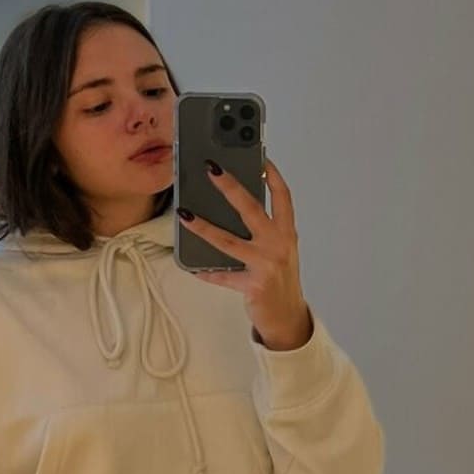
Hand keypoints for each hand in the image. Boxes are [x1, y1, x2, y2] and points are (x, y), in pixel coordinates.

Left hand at [178, 156, 312, 349]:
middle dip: (230, 186)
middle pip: (252, 208)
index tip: (259, 157)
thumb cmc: (280, 279)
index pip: (282, 196)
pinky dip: (206, 272)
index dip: (272, 174)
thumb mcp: (279, 250)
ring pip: (228, 241)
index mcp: (286, 233)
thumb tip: (233, 207)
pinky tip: (192, 267)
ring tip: (184, 214)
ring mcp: (266, 265)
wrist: (288, 317)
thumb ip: (264, 230)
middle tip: (211, 168)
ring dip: (203, 227)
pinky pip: (223, 276)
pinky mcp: (254, 286)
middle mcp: (279, 245)